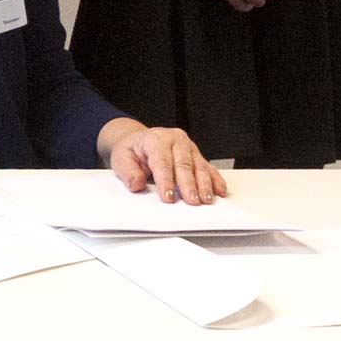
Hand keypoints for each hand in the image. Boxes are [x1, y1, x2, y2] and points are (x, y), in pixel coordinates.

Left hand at [101, 121, 223, 204]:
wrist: (139, 140)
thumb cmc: (132, 150)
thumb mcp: (121, 158)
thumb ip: (128, 172)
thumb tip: (137, 184)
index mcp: (156, 139)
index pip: (162, 161)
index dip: (166, 180)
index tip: (168, 196)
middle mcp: (175, 140)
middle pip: (184, 164)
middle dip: (189, 185)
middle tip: (192, 201)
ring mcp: (188, 147)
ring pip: (199, 166)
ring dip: (204, 184)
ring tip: (206, 199)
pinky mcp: (197, 155)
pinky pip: (208, 167)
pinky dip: (215, 179)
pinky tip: (218, 191)